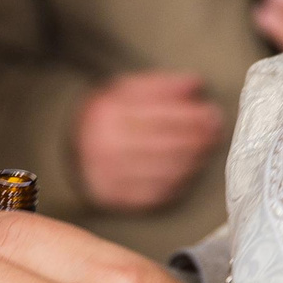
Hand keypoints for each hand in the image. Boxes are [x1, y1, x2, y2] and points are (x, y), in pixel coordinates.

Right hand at [74, 71, 222, 211]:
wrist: (66, 148)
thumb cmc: (105, 115)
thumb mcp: (124, 90)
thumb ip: (160, 85)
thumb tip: (195, 84)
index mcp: (107, 114)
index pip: (160, 116)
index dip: (191, 116)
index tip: (212, 112)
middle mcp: (106, 146)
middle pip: (165, 144)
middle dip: (197, 138)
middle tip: (215, 130)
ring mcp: (109, 175)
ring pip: (164, 170)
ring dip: (192, 160)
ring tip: (206, 148)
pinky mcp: (115, 197)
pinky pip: (156, 193)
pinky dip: (178, 182)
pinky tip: (188, 170)